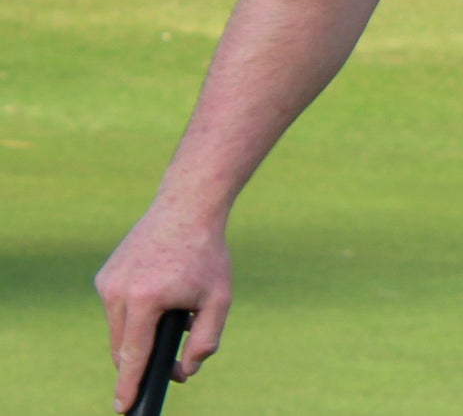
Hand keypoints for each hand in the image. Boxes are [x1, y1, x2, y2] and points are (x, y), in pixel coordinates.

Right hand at [95, 206, 231, 412]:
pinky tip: (156, 302)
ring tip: (171, 320)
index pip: (133, 356)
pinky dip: (133, 314)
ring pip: (118, 330)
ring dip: (139, 336)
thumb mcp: (218, 298)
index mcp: (146, 299)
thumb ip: (205, 340)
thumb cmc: (207, 253)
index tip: (124, 408)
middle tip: (167, 365)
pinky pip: (117, 309)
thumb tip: (185, 371)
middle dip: (142, 361)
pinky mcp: (105, 275)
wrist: (188, 206)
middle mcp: (119, 291)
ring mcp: (108, 282)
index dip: (129, 385)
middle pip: (124, 347)